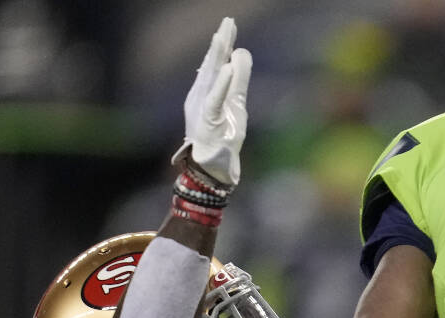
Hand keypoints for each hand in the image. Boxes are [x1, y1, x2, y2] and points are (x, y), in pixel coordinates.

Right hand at [181, 18, 250, 184]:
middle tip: (227, 22)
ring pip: (211, 78)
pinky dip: (222, 84)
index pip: (217, 63)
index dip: (223, 44)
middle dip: (220, 43)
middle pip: (213, 65)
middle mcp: (203, 96)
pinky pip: (215, 99)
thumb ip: (238, 82)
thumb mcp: (235, 106)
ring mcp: (204, 108)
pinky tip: (228, 68)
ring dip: (217, 56)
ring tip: (224, 37)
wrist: (213, 167)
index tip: (229, 25)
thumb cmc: (223, 137)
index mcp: (209, 91)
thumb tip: (240, 53)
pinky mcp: (208, 121)